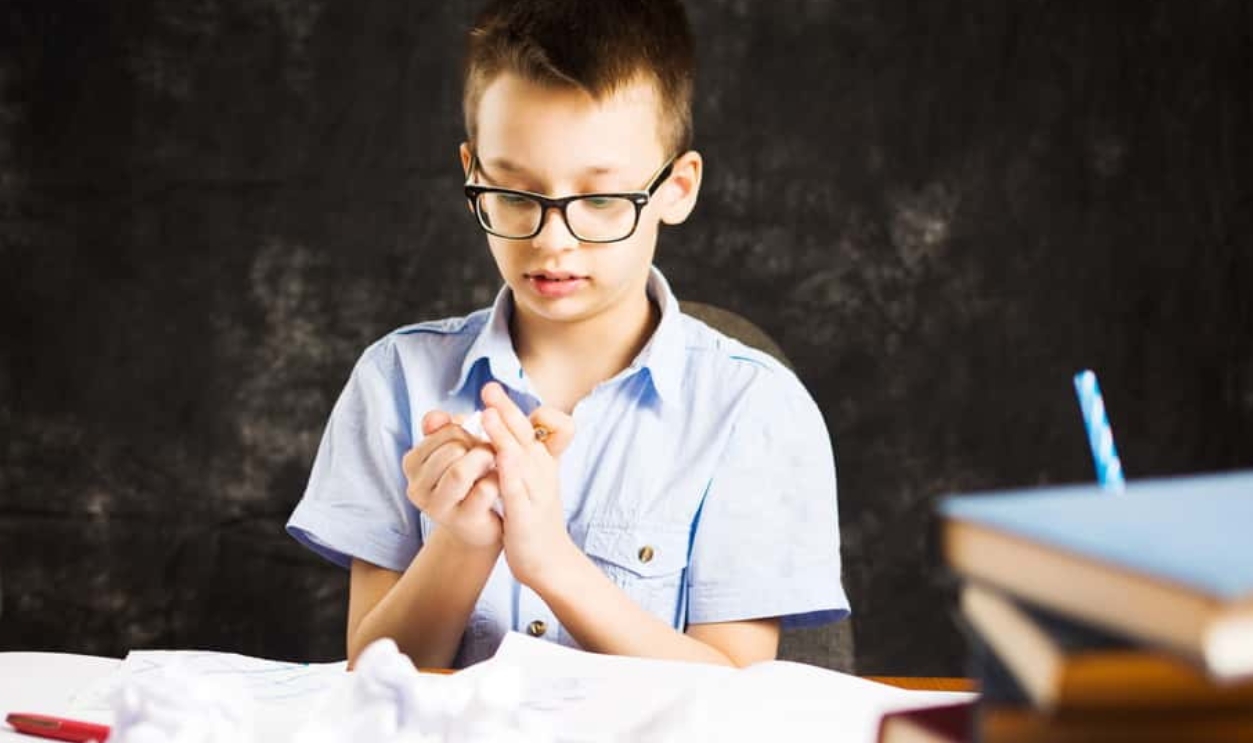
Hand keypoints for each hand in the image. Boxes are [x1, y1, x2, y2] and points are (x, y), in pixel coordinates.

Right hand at [401, 410, 502, 549]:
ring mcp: (438, 507)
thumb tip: (437, 417)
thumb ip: (446, 428)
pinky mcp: (463, 520)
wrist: (479, 524)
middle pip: (451, 451)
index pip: (445, 432)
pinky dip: (497, 480)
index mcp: (412, 463)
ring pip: (459, 472)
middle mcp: (417, 488)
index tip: (477, 440)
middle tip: (490, 453)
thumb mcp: (455, 449)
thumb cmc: (469, 480)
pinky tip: (501, 482)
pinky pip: (483, 491)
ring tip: (494, 463)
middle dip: (478, 447)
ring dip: (485, 461)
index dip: (469, 431)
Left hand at [478, 382, 576, 587]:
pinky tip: (499, 458)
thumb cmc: (534, 518)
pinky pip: (517, 490)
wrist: (549, 561)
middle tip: (489, 387)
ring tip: (489, 414)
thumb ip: (515, 453)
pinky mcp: (526, 515)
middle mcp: (541, 472)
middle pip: (525, 434)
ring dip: (505, 435)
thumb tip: (496, 429)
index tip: (491, 390)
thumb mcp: (530, 480)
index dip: (511, 407)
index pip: (531, 427)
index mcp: (541, 462)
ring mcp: (535, 492)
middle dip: (507, 409)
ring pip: (520, 458)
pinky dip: (509, 472)